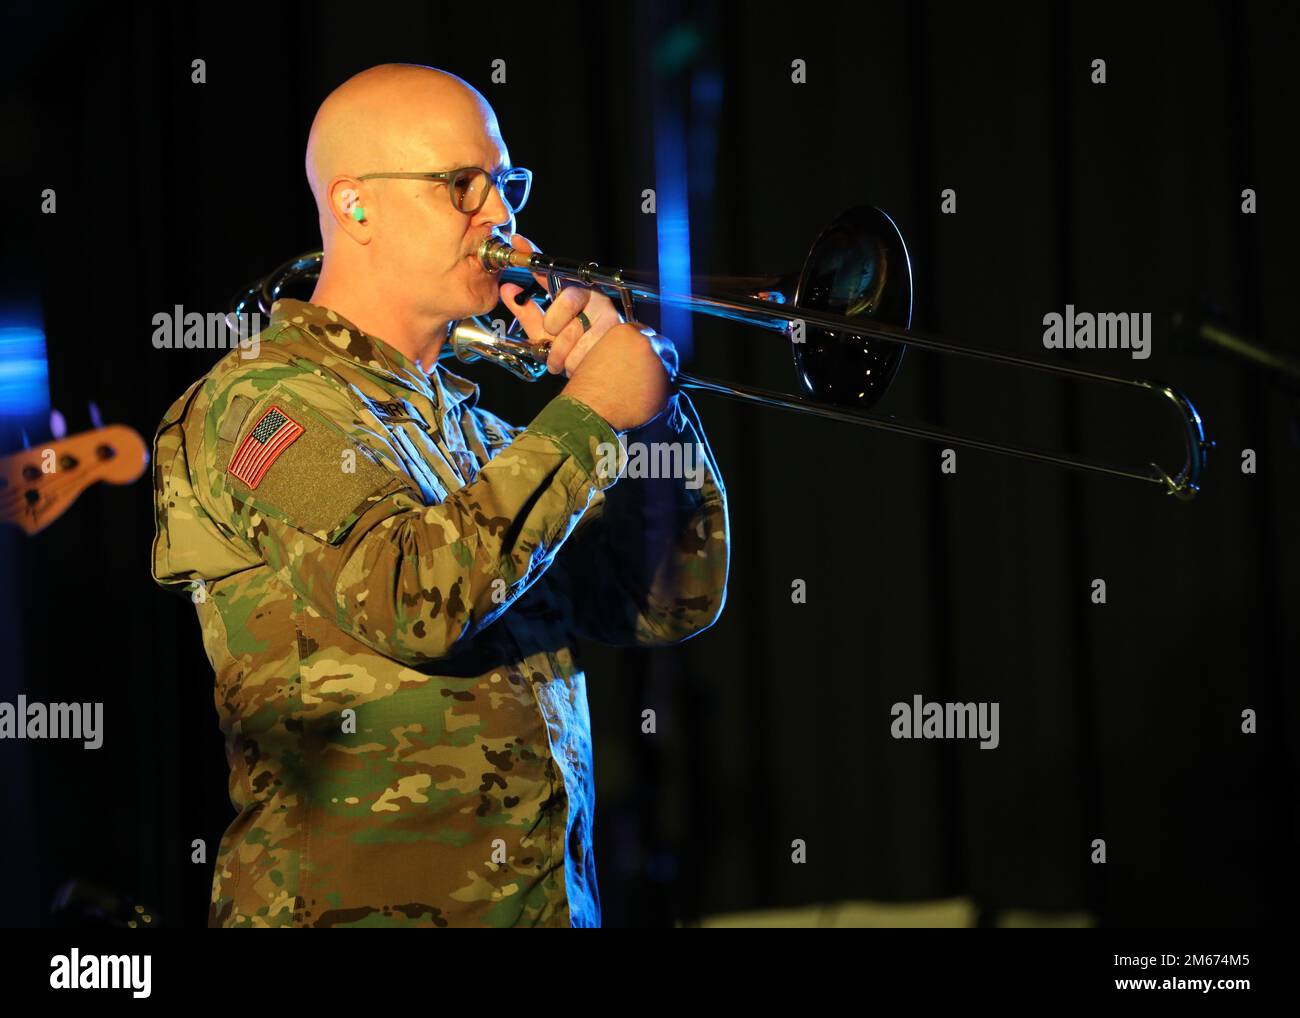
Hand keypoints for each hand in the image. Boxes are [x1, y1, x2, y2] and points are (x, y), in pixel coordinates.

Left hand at [498, 234, 623, 376]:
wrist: (601, 372)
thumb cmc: (573, 348)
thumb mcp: (544, 331)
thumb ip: (526, 311)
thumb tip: (507, 289)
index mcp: (577, 291)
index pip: (554, 270)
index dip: (534, 255)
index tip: (518, 243)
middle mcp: (595, 297)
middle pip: (566, 300)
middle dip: (553, 325)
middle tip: (554, 336)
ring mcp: (609, 315)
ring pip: (571, 332)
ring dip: (560, 353)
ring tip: (563, 357)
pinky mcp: (617, 335)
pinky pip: (583, 351)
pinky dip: (573, 363)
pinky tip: (578, 362)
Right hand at [560, 321, 676, 431]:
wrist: (590, 410)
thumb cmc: (588, 387)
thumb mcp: (600, 354)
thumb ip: (622, 349)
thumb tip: (634, 355)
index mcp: (627, 332)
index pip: (647, 332)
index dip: (647, 344)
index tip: (646, 354)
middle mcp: (646, 343)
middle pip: (664, 346)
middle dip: (661, 357)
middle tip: (652, 372)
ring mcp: (658, 364)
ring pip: (669, 368)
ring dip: (661, 377)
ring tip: (642, 391)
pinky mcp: (665, 386)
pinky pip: (669, 390)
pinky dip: (661, 396)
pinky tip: (644, 402)